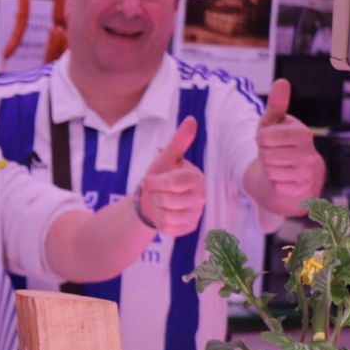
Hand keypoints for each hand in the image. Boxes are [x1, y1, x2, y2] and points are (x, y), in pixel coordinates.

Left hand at [136, 116, 205, 236]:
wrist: (152, 199)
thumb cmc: (159, 176)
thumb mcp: (164, 160)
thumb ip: (178, 142)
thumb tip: (191, 119)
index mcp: (196, 177)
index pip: (175, 183)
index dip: (156, 183)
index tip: (149, 180)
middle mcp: (201, 196)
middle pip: (168, 201)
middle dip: (154, 196)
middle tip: (155, 192)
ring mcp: (197, 213)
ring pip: (167, 217)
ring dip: (155, 210)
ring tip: (158, 202)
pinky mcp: (190, 228)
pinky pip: (169, 229)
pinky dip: (159, 223)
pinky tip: (162, 214)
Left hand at [257, 79, 323, 201]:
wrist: (292, 173)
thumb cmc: (279, 143)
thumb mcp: (273, 123)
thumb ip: (277, 105)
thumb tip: (282, 81)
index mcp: (302, 133)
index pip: (264, 137)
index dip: (261, 139)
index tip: (270, 140)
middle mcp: (309, 153)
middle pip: (265, 155)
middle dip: (264, 155)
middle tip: (274, 154)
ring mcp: (307, 173)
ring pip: (269, 171)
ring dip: (269, 169)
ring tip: (278, 165)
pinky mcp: (301, 190)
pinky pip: (275, 186)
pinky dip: (274, 183)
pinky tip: (283, 178)